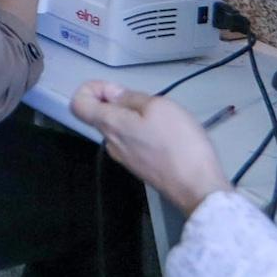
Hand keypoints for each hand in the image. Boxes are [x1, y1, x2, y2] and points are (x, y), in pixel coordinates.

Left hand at [72, 82, 229, 212]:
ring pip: (119, 129)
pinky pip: (133, 142)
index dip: (91, 89)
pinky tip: (167, 135)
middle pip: (101, 115)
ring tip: (163, 120)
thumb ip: (130, 97)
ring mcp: (124, 158)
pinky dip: (143, 132)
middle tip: (149, 103)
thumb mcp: (159, 106)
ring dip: (135, 118)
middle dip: (120, 102)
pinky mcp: (140, 168)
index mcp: (110, 126)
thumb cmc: (179, 143)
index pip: (78, 105)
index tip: (114, 89)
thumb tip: (111, 94)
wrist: (198, 187)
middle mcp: (111, 144)